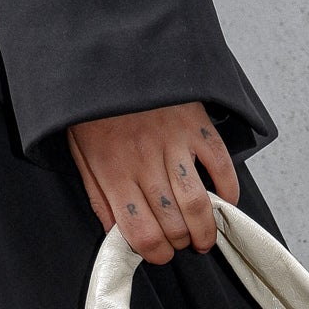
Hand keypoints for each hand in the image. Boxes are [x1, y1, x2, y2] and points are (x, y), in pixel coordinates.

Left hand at [67, 101, 238, 263]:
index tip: (160, 254)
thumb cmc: (94, 108)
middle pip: (172, 224)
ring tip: (204, 238)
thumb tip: (116, 234)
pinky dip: (227, 190)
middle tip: (181, 243)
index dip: (154, 253)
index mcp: (113, 171)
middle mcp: (144, 161)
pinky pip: (220, 165)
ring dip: (205, 230)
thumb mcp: (81, 153)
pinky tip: (223, 203)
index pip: (140, 232)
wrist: (111, 54)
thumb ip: (98, 196)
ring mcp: (174, 142)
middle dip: (180, 244)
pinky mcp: (196, 125)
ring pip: (197, 204)